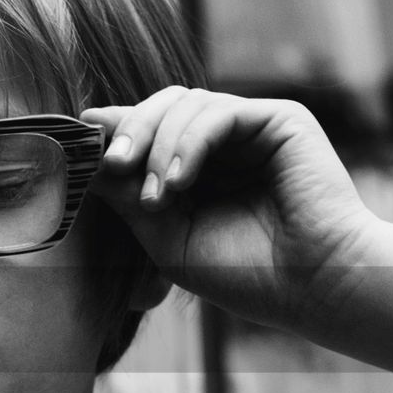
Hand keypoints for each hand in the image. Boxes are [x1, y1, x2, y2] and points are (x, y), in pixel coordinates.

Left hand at [83, 87, 381, 335]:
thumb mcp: (169, 239)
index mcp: (199, 168)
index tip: (79, 151)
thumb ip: (128, 199)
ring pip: (184, 104)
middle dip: (128, 133)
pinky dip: (188, 142)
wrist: (314, 287)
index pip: (147, 132)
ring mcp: (252, 128)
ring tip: (157, 198)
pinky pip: (217, 113)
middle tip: (111, 167)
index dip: (113, 135)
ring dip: (158, 148)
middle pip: (160, 107)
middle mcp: (224, 143)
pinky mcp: (279, 119)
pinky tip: (178, 181)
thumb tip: (86, 158)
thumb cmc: (246, 274)